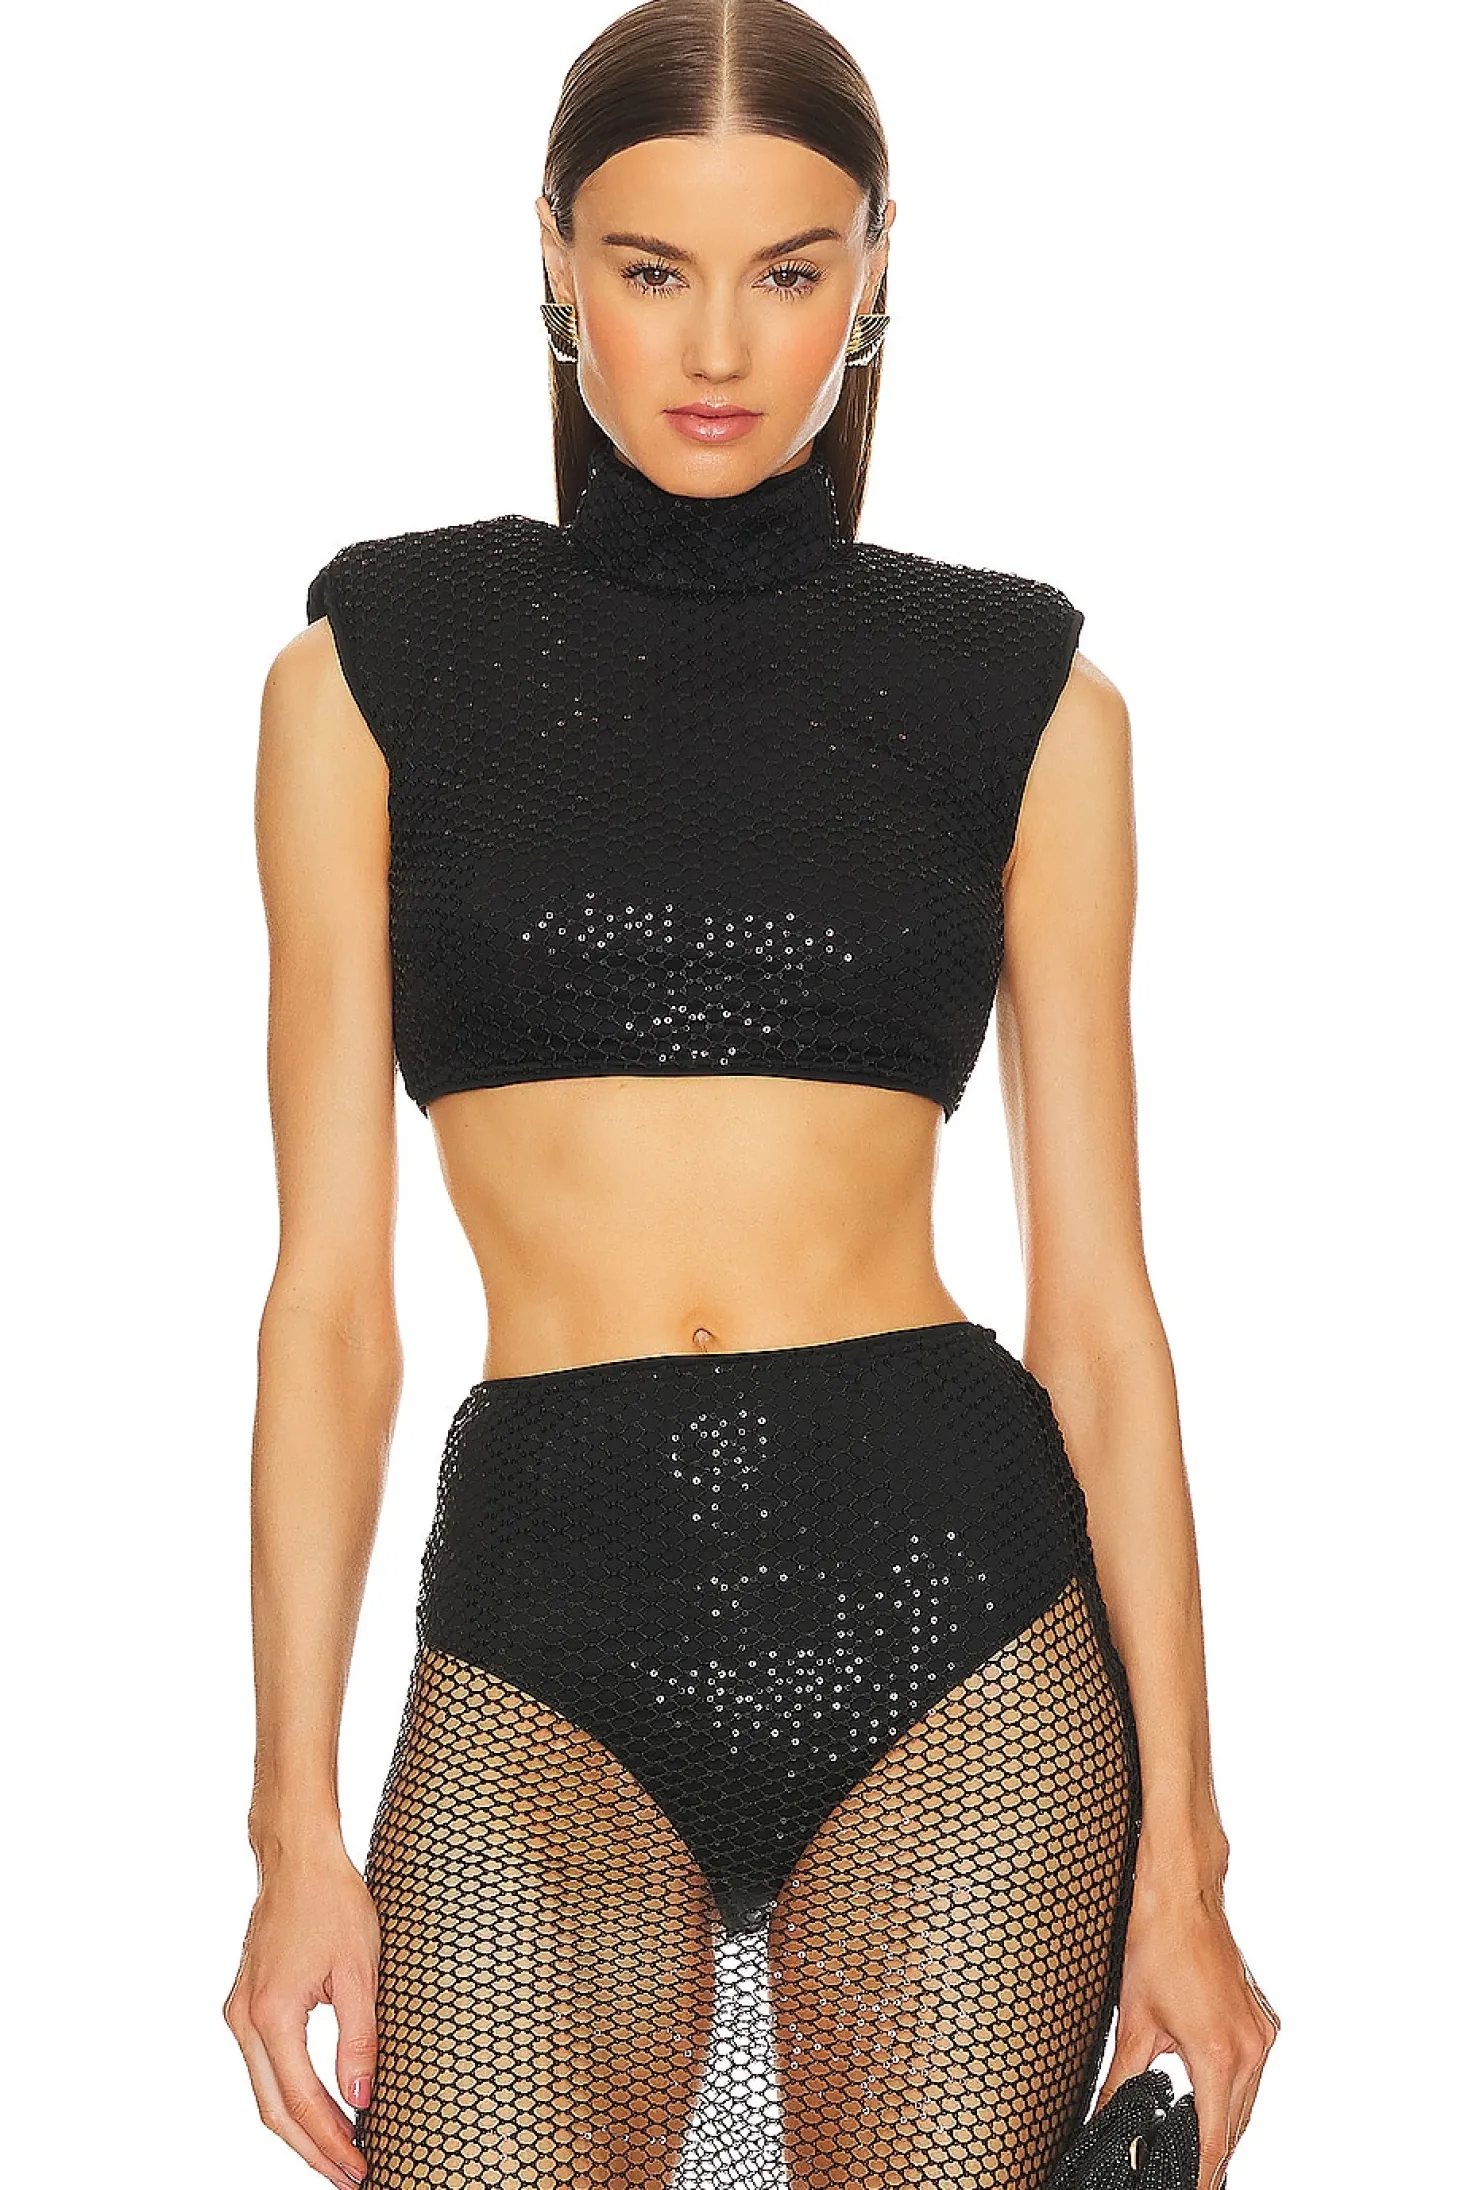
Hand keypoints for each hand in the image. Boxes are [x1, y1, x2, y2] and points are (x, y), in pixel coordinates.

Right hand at [223, 1840, 379, 2186]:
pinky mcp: (245, 2005)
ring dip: (298, 2129)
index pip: (301, 2100)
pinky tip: (317, 2109)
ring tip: (338, 2154)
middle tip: (350, 2177)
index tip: (360, 2168)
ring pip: (264, 2093)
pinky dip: (287, 2097)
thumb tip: (360, 2102)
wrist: (297, 1857)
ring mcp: (239, 2013)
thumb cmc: (333, 1902)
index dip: (331, 2141)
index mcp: (272, 2014)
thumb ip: (359, 2039)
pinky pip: (263, 2067)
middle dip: (312, 2150)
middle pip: (273, 2110)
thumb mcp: (360, 1969)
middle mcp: (244, 2020)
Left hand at [1095, 1856, 1278, 2189]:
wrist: (1182, 1894)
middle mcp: (1249, 2048)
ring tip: (1197, 2153)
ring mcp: (1261, 2033)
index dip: (1201, 2173)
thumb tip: (1109, 2119)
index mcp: (1218, 2055)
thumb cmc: (1156, 1946)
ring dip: (1224, 2126)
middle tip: (1187, 2175)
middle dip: (1212, 2154)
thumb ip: (1123, 2083)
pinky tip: (1213, 2104)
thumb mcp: (1134, 2022)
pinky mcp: (1262, 2020)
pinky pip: (1252, 2074)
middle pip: (1235, 2126)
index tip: (1190, 2189)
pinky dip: (1234, 2094)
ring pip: (1246, 2101)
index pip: (1214, 2138)